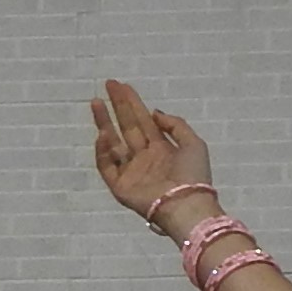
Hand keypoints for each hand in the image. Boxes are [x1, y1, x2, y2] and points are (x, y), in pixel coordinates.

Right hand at [91, 79, 218, 228]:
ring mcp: (131, 171)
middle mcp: (145, 158)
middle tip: (109, 84)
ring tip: (96, 102)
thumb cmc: (194, 176)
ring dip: (104, 122)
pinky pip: (107, 165)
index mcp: (163, 149)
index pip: (144, 122)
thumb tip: (154, 113)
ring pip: (112, 142)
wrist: (186, 205)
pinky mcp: (119, 186)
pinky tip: (104, 133)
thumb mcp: (195, 144)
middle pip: (127, 127)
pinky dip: (103, 150)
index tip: (122, 86)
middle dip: (118, 106)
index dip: (134, 103)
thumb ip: (176, 125)